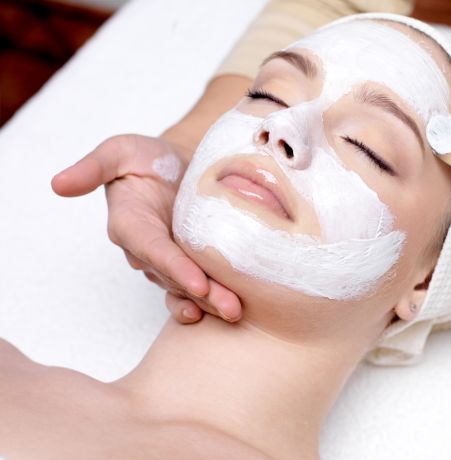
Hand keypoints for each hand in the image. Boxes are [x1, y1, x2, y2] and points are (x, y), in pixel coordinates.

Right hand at [51, 134, 241, 322]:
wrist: (178, 164)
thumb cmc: (148, 157)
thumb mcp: (121, 151)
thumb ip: (95, 167)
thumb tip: (58, 184)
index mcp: (129, 224)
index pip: (152, 249)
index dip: (173, 267)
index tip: (198, 282)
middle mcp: (145, 249)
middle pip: (174, 276)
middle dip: (202, 294)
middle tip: (230, 308)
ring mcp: (166, 260)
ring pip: (186, 287)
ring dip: (211, 302)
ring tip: (233, 312)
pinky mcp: (186, 264)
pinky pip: (192, 289)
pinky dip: (207, 302)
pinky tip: (223, 312)